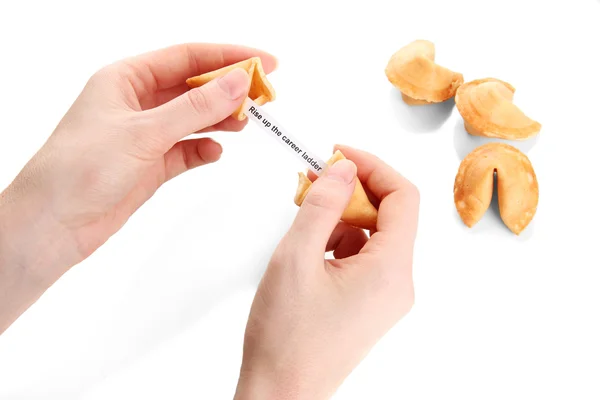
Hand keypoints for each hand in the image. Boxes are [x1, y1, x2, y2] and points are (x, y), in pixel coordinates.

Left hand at [0, 43, 275, 332]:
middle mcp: (137, 103)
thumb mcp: (144, 132)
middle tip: (264, 95)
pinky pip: (187, 150)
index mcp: (126, 79)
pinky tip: (214, 153)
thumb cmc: (80, 169)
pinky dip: (203, 149)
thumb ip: (196, 107)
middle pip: (194, 87)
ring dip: (220, 119)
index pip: (187, 57)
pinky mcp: (150, 165)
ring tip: (246, 122)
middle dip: (228, 89)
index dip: (229, 57)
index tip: (265, 63)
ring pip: (194, 118)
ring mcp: (145, 135)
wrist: (54, 225)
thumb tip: (238, 82)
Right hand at [234, 145, 419, 399]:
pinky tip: (310, 248)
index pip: (403, 197)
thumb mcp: (296, 257)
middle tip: (313, 181)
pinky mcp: (370, 304)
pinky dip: (340, 241)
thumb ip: (322, 204)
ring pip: (374, 235)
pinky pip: (364, 257)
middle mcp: (398, 283)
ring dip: (342, 216)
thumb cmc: (285, 336)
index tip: (339, 153)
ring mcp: (386, 296)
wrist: (280, 393)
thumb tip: (342, 166)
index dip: (372, 166)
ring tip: (304, 217)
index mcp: (391, 271)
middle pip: (390, 215)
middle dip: (352, 191)